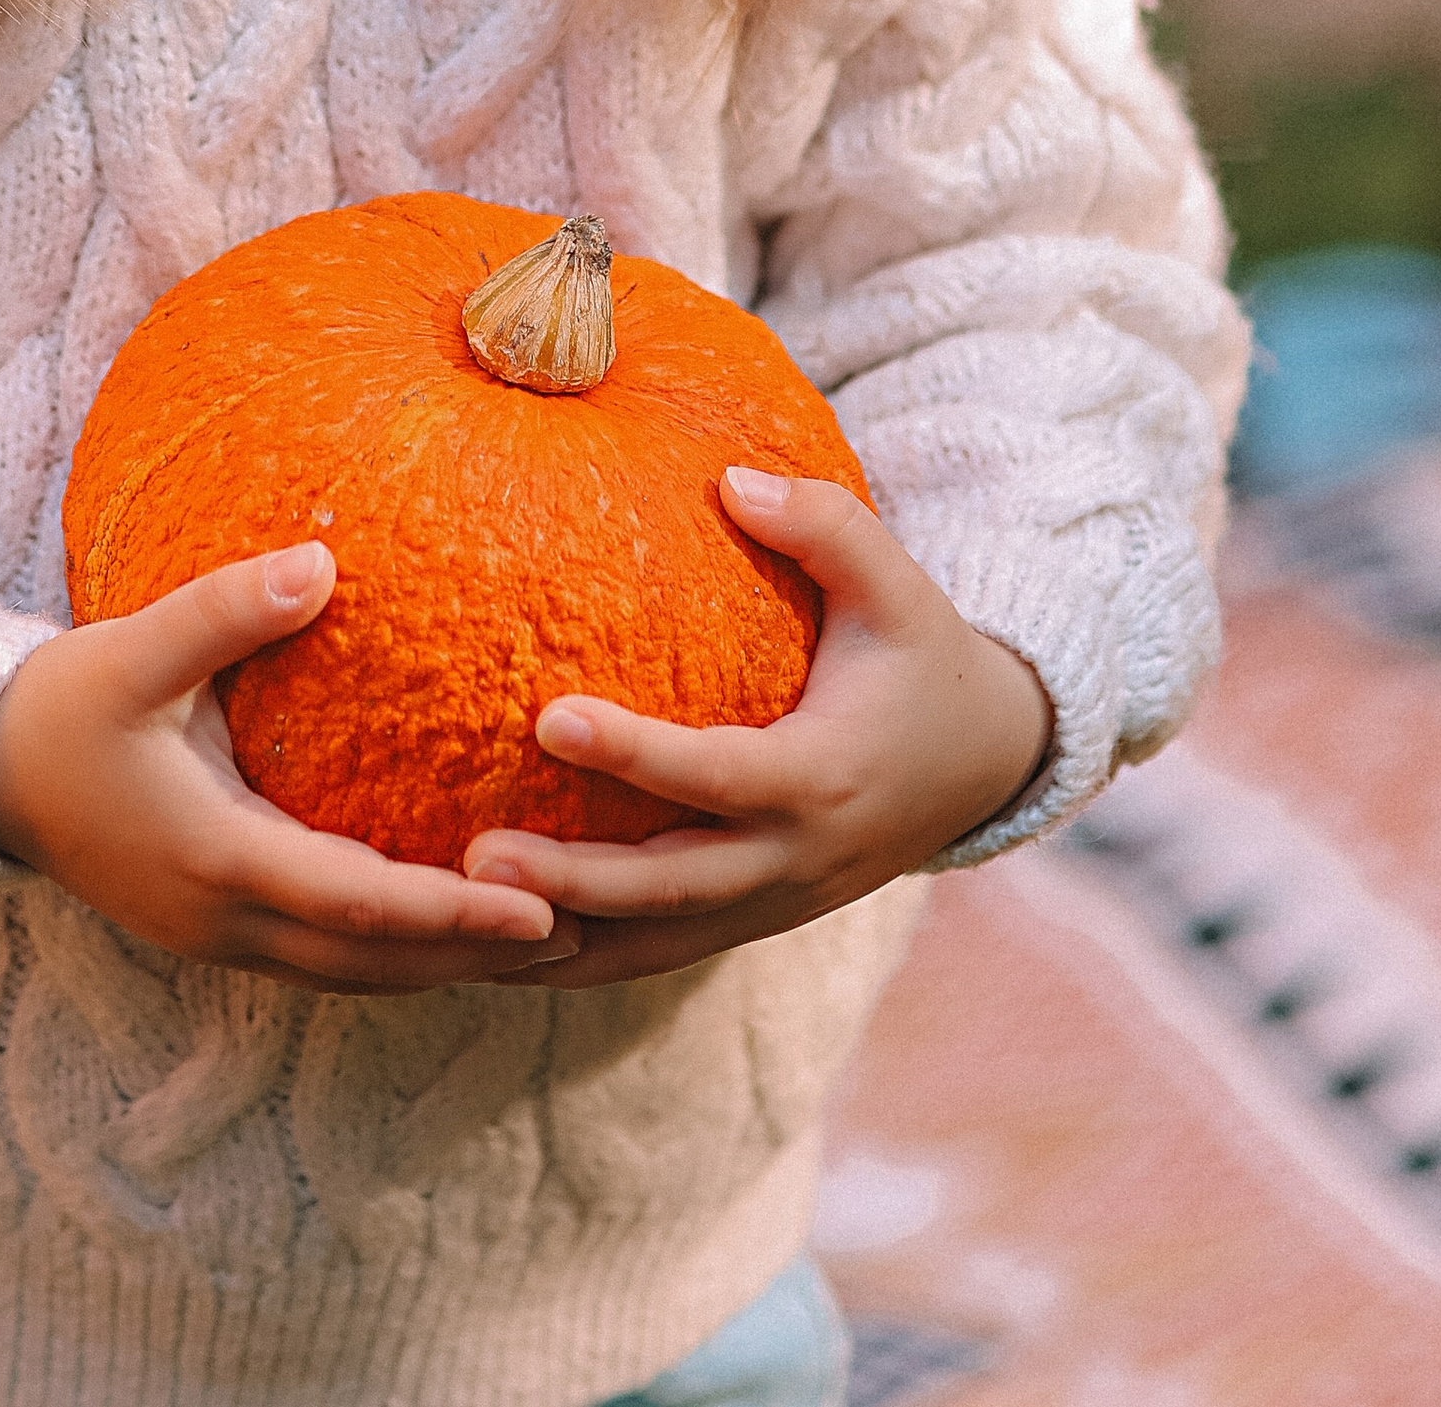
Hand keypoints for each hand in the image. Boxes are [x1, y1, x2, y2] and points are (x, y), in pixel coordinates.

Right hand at [0, 538, 575, 992]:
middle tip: (582, 938)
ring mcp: (220, 934)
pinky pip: (327, 956)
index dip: (454, 916)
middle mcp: (227, 918)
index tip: (542, 909)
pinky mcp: (216, 926)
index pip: (362, 905)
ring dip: (443, 965)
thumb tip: (320, 560)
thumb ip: (225, 610)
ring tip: (540, 941)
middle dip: (476, 958)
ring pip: (356, 974)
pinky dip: (394, 951)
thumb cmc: (61, 707)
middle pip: (377, 964)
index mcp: (217, 859)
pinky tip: (443, 924)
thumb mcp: (134, 651)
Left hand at [461, 470, 1052, 988]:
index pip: (718, 776)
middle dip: (575, 882)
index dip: (636, 756)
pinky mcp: (751, 919)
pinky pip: (661, 950)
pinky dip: (586, 957)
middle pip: (674, 888)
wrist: (980, 763)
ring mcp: (773, 904)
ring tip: (460, 917)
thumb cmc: (921, 654)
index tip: (550, 718)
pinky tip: (498, 948)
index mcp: (825, 777)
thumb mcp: (898, 583)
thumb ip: (826, 526)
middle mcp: (796, 859)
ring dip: (563, 941)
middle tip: (474, 859)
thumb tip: (731, 483)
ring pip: (658, 942)